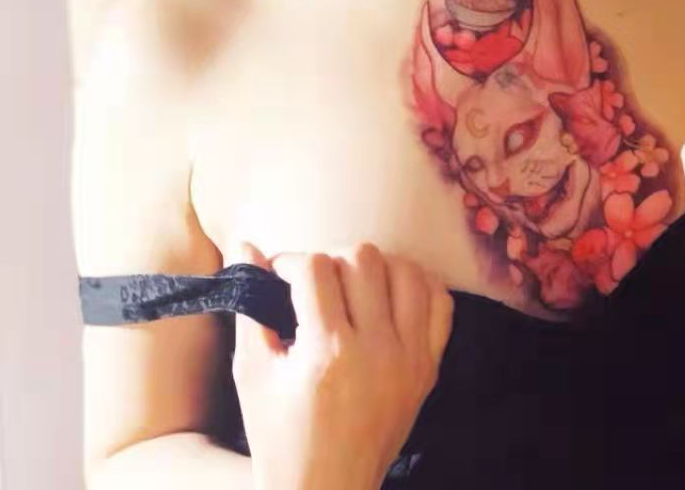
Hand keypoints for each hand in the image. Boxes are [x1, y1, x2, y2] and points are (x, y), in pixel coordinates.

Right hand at [231, 243, 453, 489]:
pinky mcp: (429, 367)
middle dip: (331, 259)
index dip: (290, 261)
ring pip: (407, 271)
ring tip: (353, 286)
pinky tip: (391, 295)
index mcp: (328, 351)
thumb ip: (250, 308)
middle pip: (363, 259)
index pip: (315, 268)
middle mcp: (378, 348)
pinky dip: (418, 287)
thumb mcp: (252, 375)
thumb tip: (244, 246)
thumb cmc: (280, 437)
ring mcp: (411, 357)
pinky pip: (440, 303)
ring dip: (376, 267)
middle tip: (315, 284)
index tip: (279, 276)